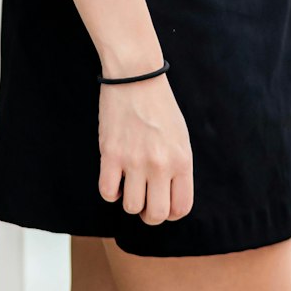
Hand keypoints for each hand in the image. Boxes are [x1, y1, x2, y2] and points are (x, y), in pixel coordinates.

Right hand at [98, 73, 193, 224]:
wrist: (136, 75)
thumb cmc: (159, 104)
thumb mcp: (180, 136)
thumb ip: (178, 167)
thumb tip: (169, 195)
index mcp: (182, 160)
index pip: (181, 208)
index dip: (171, 213)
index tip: (163, 204)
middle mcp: (161, 164)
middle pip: (157, 215)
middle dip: (150, 214)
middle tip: (145, 200)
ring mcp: (135, 160)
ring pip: (132, 207)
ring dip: (129, 201)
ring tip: (129, 184)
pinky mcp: (111, 154)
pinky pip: (108, 192)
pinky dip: (111, 191)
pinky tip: (114, 178)